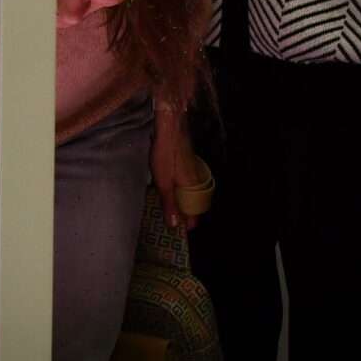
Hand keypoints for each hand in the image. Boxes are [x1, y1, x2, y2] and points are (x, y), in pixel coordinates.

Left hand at [150, 113, 209, 233]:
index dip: (188, 223)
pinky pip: (189, 184)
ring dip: (184, 202)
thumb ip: (169, 203)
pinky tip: (172, 189)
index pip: (195, 213)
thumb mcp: (163, 182)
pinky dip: (182, 191)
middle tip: (175, 222)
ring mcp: (194, 171)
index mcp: (192, 188)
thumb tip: (175, 225)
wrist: (170, 129)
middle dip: (187, 214)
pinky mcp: (189, 164)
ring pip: (192, 193)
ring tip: (172, 208)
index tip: (180, 231)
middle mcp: (197, 181)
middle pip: (196, 204)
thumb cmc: (166, 155)